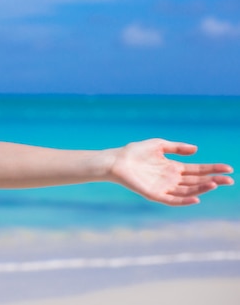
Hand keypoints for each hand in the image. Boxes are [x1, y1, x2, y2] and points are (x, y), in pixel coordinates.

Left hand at [110, 139, 233, 205]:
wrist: (116, 160)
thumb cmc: (135, 152)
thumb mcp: (159, 145)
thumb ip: (177, 148)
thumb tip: (196, 150)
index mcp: (174, 167)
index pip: (198, 170)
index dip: (213, 169)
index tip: (228, 168)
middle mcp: (171, 179)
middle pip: (197, 181)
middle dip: (213, 180)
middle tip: (229, 180)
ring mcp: (164, 187)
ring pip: (187, 191)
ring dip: (201, 189)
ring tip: (214, 184)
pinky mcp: (154, 194)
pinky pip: (172, 200)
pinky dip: (184, 200)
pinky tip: (196, 198)